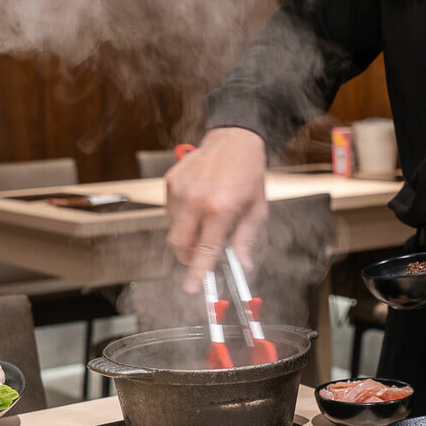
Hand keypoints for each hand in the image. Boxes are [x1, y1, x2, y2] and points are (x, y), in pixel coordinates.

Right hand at [165, 127, 267, 292]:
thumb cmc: (248, 172)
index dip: (198, 272)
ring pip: (173, 229)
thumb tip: (242, 264)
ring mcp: (180, 189)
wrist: (234, 138)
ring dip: (186, 234)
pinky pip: (170, 211)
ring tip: (206, 219)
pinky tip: (198, 205)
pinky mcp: (170, 182)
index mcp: (219, 208)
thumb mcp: (256, 208)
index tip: (193, 287)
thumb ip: (246, 239)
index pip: (205, 250)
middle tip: (202, 254)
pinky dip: (182, 217)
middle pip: (179, 245)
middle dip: (188, 256)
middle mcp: (195, 199)